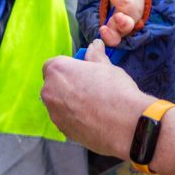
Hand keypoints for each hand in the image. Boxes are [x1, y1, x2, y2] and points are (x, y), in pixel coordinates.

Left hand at [41, 40, 150, 156]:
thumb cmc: (115, 90)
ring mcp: (54, 113)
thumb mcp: (106, 66)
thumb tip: (95, 45)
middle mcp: (49, 91)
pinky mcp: (62, 130)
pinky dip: (75, 118)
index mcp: (57, 70)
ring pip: (58, 103)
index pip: (53, 65)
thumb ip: (95, 55)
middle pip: (53, 85)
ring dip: (70, 102)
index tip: (82, 72)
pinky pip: (65, 119)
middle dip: (67, 85)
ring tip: (93, 105)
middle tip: (89, 88)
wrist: (124, 124)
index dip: (68, 68)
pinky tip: (93, 118)